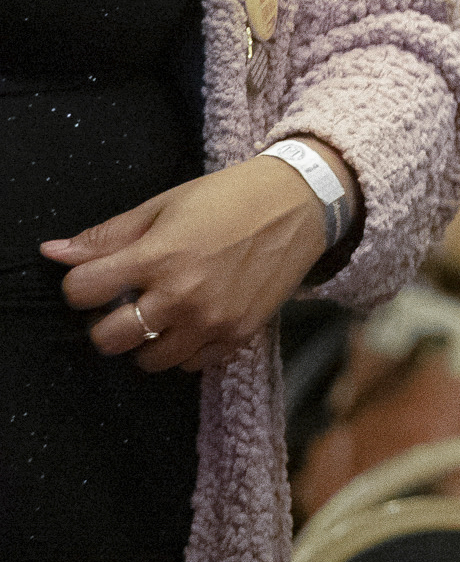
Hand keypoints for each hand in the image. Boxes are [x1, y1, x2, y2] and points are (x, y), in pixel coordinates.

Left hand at [44, 147, 345, 371]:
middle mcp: (183, 295)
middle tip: (126, 303)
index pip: (82, 291)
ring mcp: (212, 319)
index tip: (96, 278)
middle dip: (107, 321)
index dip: (81, 285)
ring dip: (147, 339)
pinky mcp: (239, 333)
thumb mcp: (165, 205)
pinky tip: (194, 320)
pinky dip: (185, 348)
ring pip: (148, 360)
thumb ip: (109, 235)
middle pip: (108, 338)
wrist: (302, 202)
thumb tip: (55, 253)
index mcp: (159, 256)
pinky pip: (191, 364)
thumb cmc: (231, 197)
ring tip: (163, 313)